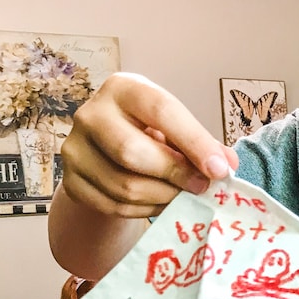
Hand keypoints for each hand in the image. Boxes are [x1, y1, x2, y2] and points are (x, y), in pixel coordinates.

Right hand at [60, 72, 237, 217]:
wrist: (106, 152)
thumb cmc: (148, 133)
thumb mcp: (174, 127)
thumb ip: (201, 143)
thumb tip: (227, 165)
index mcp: (123, 89)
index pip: (161, 110)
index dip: (194, 142)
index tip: (220, 170)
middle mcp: (91, 114)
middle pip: (132, 152)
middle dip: (175, 175)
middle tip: (202, 188)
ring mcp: (75, 148)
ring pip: (124, 186)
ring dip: (163, 197)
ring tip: (183, 196)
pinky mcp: (71, 181)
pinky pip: (113, 206)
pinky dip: (144, 210)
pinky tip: (159, 203)